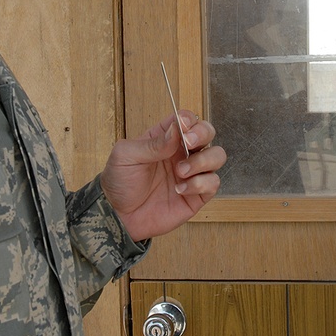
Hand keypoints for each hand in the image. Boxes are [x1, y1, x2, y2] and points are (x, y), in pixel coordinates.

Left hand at [99, 110, 225, 241]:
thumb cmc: (119, 182)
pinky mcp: (196, 195)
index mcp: (165, 138)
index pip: (187, 119)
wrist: (118, 216)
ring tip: (180, 172)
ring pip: (217, 156)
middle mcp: (182, 152)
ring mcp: (191, 173)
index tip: (182, 127)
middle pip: (207, 132)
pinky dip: (200, 184)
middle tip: (188, 143)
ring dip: (203, 161)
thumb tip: (176, 130)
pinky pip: (213, 183)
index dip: (188, 120)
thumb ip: (153, 143)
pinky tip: (179, 190)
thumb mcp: (126, 155)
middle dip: (203, 134)